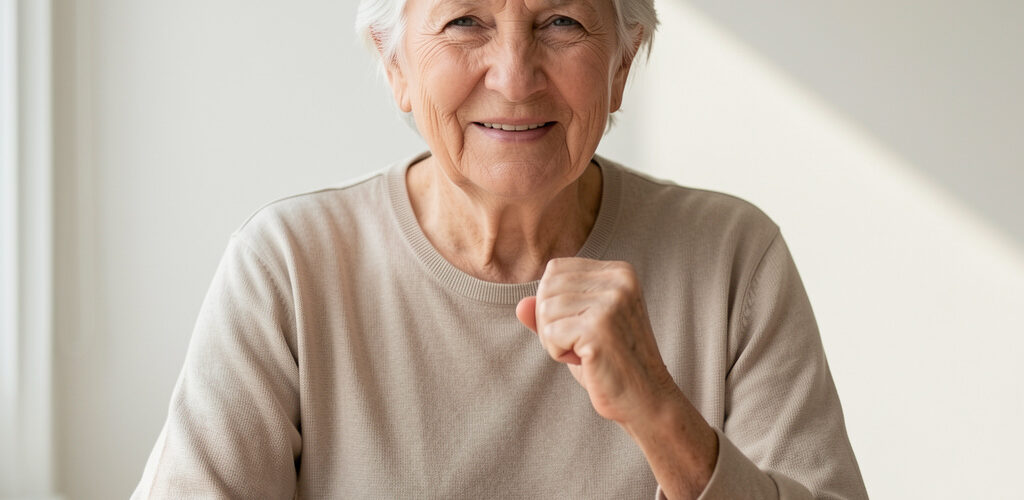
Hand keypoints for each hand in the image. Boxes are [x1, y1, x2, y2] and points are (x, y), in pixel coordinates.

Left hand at [516, 258, 678, 424]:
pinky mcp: (599, 327)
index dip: (552, 302)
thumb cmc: (612, 363)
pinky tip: (586, 361)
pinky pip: (550, 333)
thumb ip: (551, 312)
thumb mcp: (580, 329)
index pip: (556, 270)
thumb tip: (520, 304)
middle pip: (547, 288)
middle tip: (579, 345)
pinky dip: (558, 353)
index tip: (578, 327)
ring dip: (553, 340)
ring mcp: (610, 302)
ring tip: (584, 353)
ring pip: (545, 310)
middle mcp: (618, 281)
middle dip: (550, 322)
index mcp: (619, 272)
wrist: (647, 398)